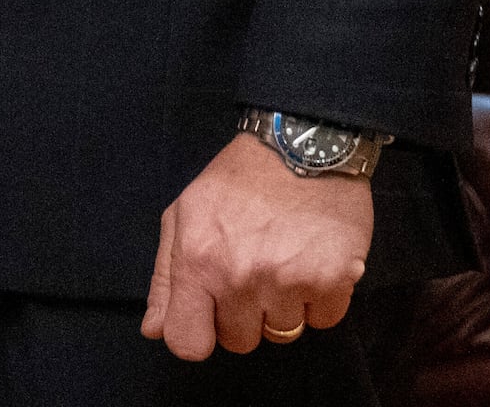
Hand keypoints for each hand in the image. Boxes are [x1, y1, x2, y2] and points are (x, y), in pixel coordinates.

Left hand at [142, 135, 371, 359]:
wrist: (301, 146)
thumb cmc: (237, 182)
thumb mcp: (183, 215)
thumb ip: (166, 278)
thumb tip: (156, 331)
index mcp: (197, 262)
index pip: (188, 344)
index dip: (198, 336)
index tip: (209, 317)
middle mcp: (240, 278)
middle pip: (239, 343)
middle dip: (243, 315)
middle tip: (251, 272)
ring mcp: (288, 282)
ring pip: (283, 333)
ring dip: (283, 306)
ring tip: (283, 261)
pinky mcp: (333, 280)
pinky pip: (324, 320)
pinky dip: (320, 299)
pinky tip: (312, 263)